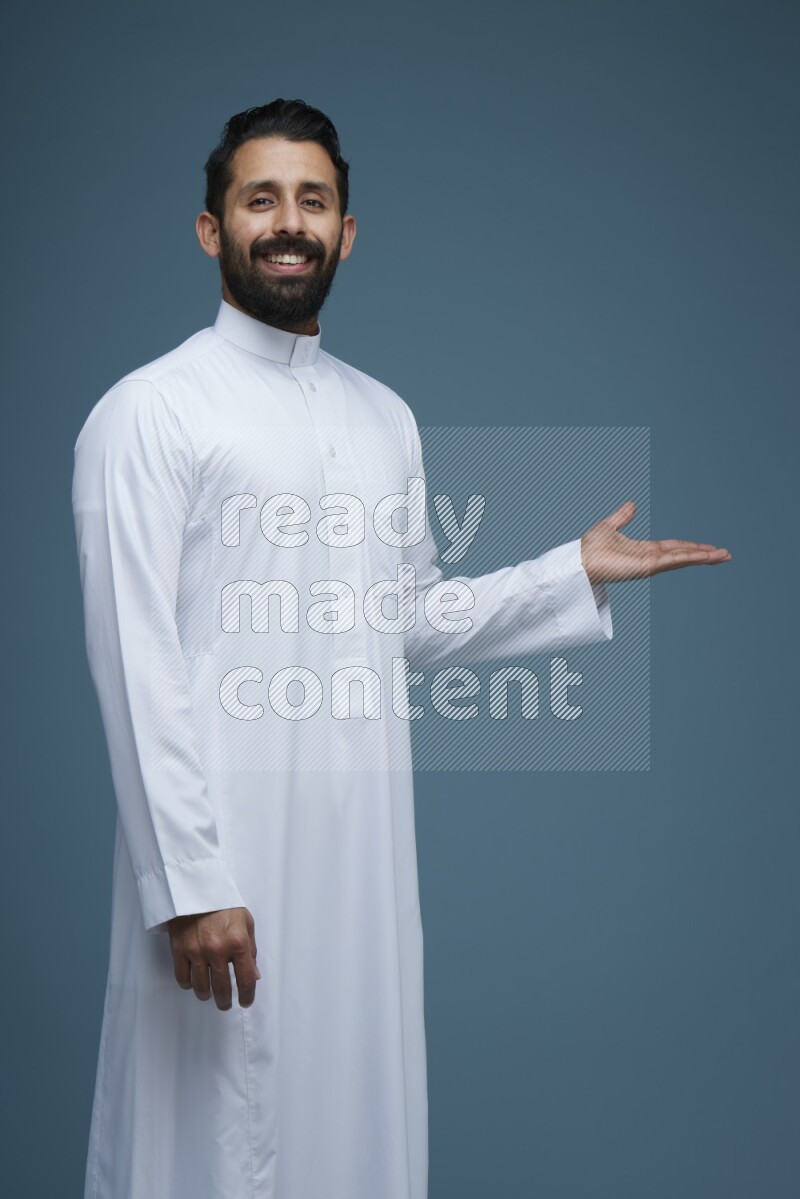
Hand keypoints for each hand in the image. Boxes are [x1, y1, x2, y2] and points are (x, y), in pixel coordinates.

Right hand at [168, 906, 260, 1010]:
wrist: (196, 888)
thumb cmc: (224, 904)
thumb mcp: (246, 922)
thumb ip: (251, 950)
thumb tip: (254, 975)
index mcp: (238, 943)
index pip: (246, 980)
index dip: (247, 995)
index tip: (246, 1001)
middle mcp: (218, 950)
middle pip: (222, 988)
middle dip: (225, 1001)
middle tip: (225, 1004)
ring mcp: (197, 951)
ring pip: (201, 987)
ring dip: (206, 995)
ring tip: (209, 995)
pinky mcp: (179, 949)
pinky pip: (183, 977)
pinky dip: (188, 984)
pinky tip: (193, 983)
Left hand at [580, 500, 731, 584]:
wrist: (579, 561)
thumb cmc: (589, 548)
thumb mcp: (609, 526)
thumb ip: (622, 516)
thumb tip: (631, 504)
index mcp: (644, 550)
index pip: (674, 547)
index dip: (692, 547)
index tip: (708, 548)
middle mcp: (650, 559)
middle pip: (684, 555)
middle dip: (705, 555)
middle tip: (726, 554)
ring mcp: (650, 564)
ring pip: (683, 559)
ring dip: (704, 557)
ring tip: (725, 556)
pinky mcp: (646, 567)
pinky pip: (672, 560)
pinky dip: (689, 558)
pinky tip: (705, 556)